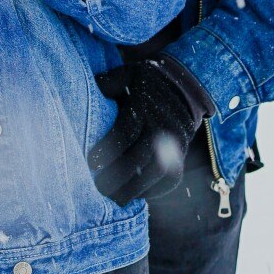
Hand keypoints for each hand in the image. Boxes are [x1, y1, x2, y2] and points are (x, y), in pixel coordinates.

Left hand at [88, 54, 215, 204]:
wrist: (183, 86)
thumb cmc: (146, 81)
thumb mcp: (128, 73)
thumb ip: (108, 83)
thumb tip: (90, 88)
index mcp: (145, 104)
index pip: (126, 131)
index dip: (108, 149)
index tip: (91, 163)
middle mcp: (162, 124)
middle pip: (140, 156)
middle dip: (118, 175)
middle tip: (98, 188)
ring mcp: (176, 142)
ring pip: (157, 172)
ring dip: (135, 188)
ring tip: (115, 199)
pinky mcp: (182, 155)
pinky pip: (171, 179)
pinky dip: (154, 191)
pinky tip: (136, 195)